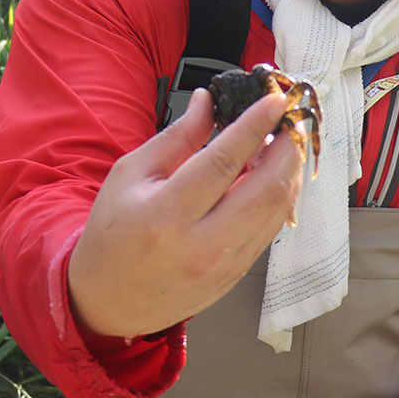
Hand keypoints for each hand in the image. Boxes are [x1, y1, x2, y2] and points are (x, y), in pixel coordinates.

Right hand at [65, 86, 306, 338]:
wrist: (110, 297)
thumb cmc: (113, 232)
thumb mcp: (130, 174)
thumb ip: (176, 138)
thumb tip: (208, 102)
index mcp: (167, 213)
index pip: (225, 160)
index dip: (255, 125)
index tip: (274, 100)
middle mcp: (201, 243)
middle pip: (266, 189)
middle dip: (287, 149)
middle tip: (288, 122)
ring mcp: (224, 264)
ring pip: (277, 210)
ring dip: (287, 172)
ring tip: (279, 147)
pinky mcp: (235, 275)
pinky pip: (269, 229)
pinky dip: (277, 198)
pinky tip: (269, 179)